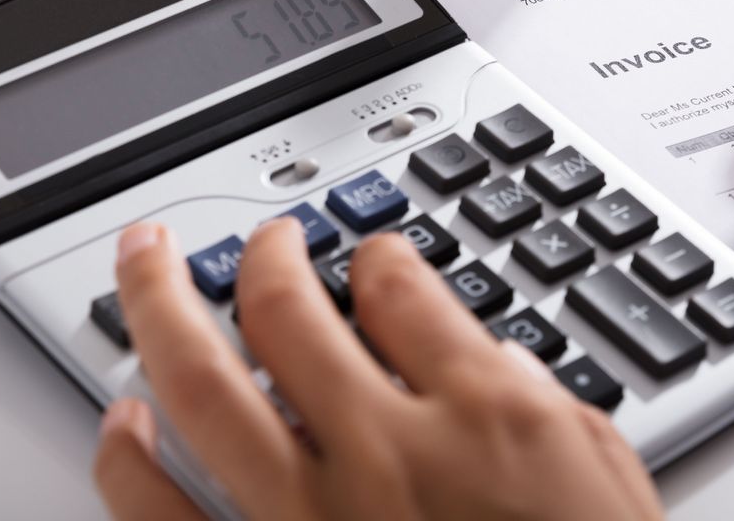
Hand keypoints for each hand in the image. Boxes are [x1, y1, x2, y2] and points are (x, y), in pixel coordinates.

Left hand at [92, 217, 660, 520]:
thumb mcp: (611, 487)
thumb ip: (550, 411)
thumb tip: (497, 364)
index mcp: (482, 418)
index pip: (397, 288)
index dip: (376, 255)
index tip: (372, 260)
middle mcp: (381, 454)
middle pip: (284, 309)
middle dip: (265, 254)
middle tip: (264, 240)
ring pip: (198, 387)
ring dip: (160, 306)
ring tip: (147, 260)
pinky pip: (160, 519)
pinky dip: (126, 464)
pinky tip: (122, 421)